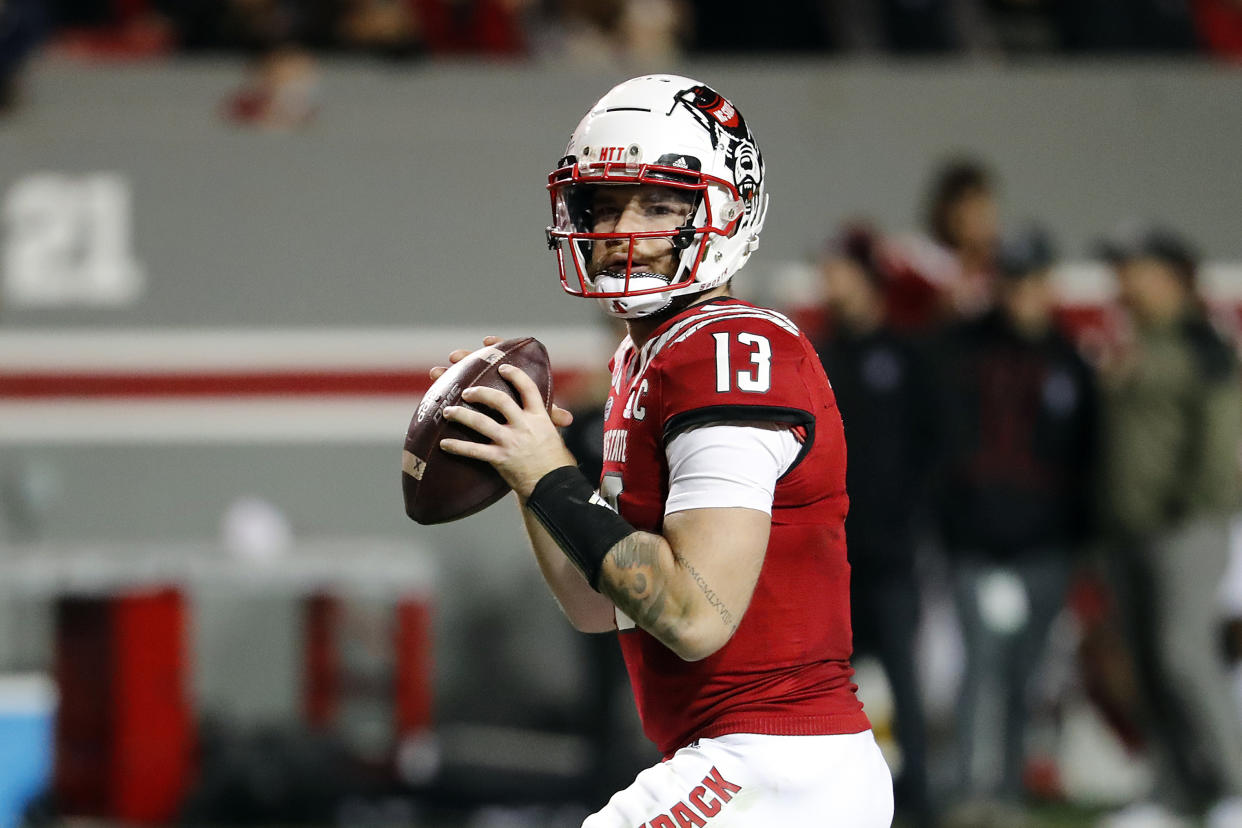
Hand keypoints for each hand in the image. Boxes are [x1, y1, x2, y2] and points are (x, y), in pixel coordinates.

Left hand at [433, 338, 575, 497]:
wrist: (553, 488)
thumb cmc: (556, 464)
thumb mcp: (555, 437)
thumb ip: (550, 422)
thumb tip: (555, 413)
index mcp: (540, 418)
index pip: (528, 389)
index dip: (515, 376)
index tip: (503, 368)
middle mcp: (525, 427)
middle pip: (500, 401)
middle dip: (481, 393)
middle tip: (467, 391)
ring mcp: (511, 443)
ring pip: (481, 422)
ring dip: (462, 415)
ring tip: (448, 411)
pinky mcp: (500, 459)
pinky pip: (474, 451)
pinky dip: (457, 447)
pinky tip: (444, 444)